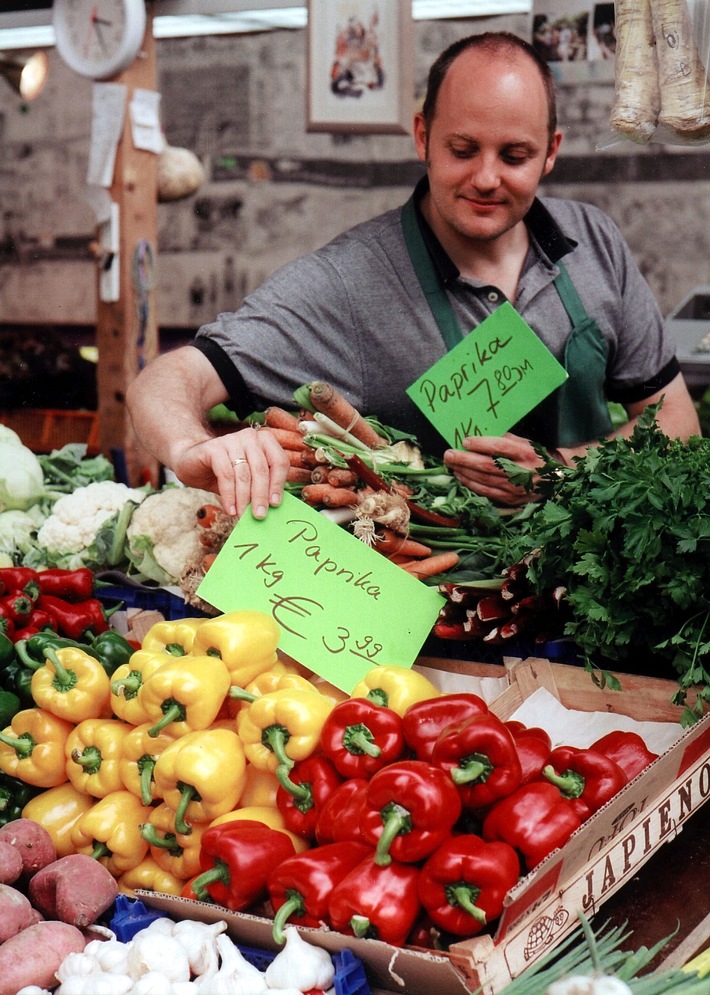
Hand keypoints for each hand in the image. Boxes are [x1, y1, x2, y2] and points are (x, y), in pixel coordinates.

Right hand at [171, 427, 290, 518]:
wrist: (191, 462)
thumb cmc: (224, 473)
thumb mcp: (247, 479)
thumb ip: (261, 488)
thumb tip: (274, 509)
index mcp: (265, 441)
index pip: (279, 462)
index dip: (278, 484)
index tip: (275, 504)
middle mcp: (250, 437)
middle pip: (261, 470)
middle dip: (260, 496)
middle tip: (259, 516)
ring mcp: (231, 439)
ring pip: (243, 474)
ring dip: (243, 499)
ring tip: (242, 516)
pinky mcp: (214, 448)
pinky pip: (225, 475)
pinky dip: (228, 495)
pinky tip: (230, 509)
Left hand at [443, 432, 545, 505]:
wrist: (556, 481)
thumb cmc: (537, 457)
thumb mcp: (527, 443)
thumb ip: (508, 440)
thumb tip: (483, 438)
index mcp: (526, 453)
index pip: (501, 448)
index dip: (482, 444)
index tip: (465, 440)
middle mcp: (521, 472)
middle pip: (488, 466)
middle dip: (465, 460)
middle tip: (449, 454)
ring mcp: (515, 488)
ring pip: (484, 480)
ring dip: (464, 472)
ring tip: (451, 464)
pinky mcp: (510, 499)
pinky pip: (486, 492)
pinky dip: (471, 484)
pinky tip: (460, 477)